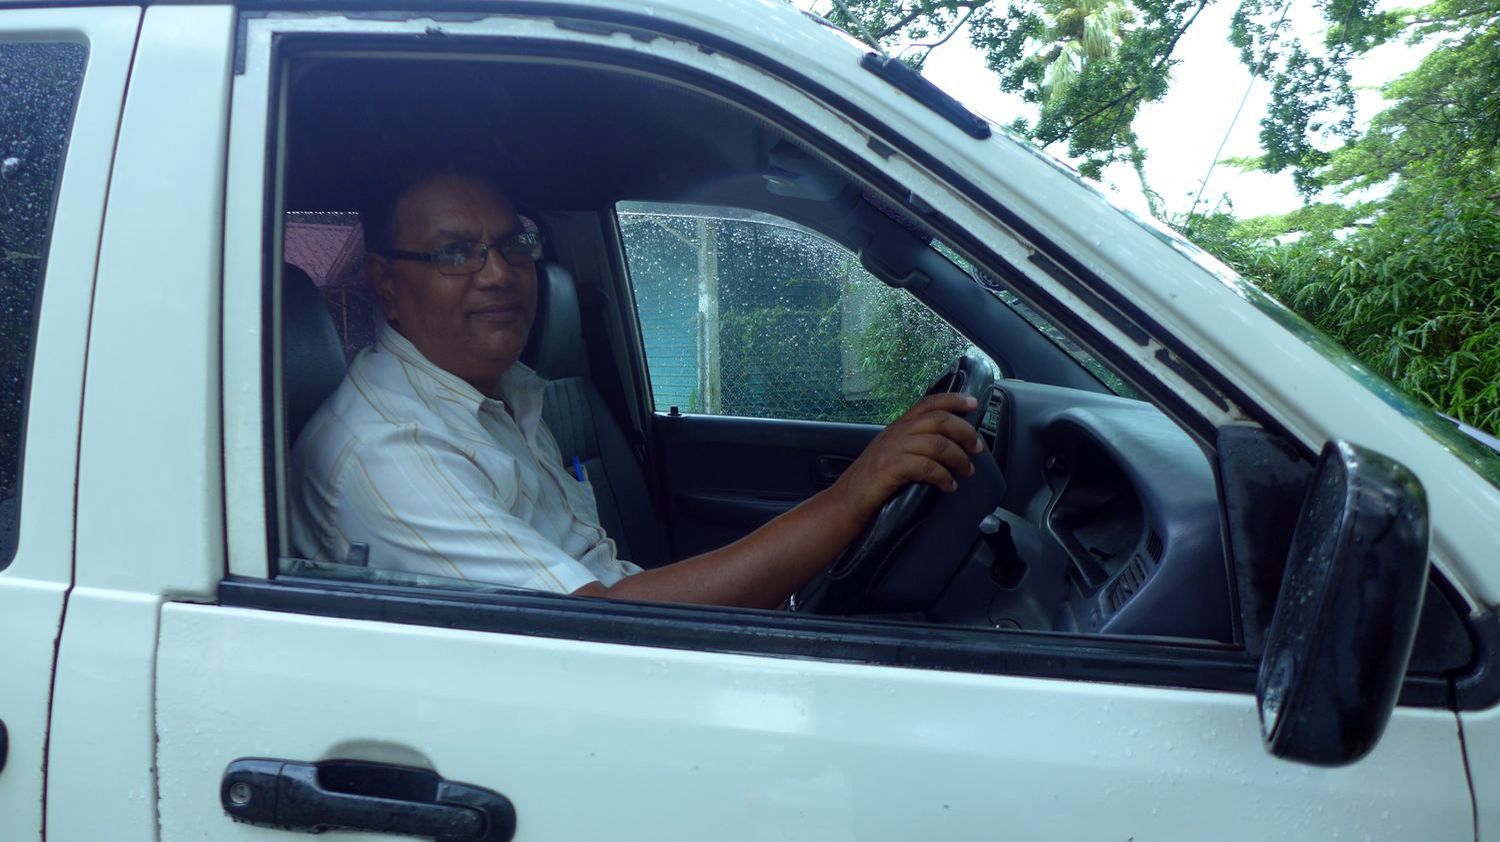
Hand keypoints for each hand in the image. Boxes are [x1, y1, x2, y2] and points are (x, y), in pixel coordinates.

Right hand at [829, 392, 984, 525]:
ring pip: (938, 443)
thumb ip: (913, 443)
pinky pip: (928, 467)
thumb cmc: (871, 480)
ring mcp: (894, 449)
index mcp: (898, 426)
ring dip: (959, 458)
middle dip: (964, 431)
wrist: (846, 499)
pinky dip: (944, 477)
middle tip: (977, 448)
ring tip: (967, 471)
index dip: (953, 400)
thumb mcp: (892, 452)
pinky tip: (948, 486)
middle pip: (939, 420)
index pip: (928, 403)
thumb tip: (946, 444)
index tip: (973, 403)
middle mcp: (897, 432)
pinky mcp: (893, 468)